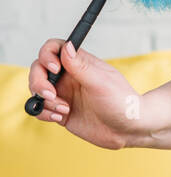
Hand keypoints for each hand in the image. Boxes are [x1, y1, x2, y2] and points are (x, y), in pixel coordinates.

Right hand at [28, 38, 142, 149]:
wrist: (128, 130)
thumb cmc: (121, 102)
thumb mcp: (101, 83)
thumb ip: (81, 67)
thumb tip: (67, 46)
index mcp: (80, 63)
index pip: (54, 49)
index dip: (47, 55)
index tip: (55, 69)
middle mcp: (69, 77)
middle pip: (38, 69)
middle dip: (38, 81)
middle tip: (51, 94)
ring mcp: (64, 94)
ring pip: (37, 90)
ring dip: (44, 100)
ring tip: (64, 109)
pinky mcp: (61, 112)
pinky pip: (41, 110)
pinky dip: (44, 113)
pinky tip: (61, 118)